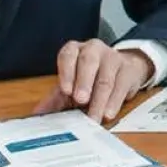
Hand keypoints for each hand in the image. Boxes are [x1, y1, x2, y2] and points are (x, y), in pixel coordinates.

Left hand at [34, 39, 154, 121]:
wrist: (122, 69)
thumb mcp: (72, 84)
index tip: (65, 90)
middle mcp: (93, 49)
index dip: (66, 72)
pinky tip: (108, 113)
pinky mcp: (128, 69)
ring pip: (106, 78)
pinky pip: (121, 86)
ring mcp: (113, 58)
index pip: (68, 55)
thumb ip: (56, 98)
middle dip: (84, 82)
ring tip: (94, 116)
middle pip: (88, 62)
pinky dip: (114, 102)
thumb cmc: (92, 77)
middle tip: (80, 100)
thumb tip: (38, 114)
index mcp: (75, 50)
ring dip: (99, 100)